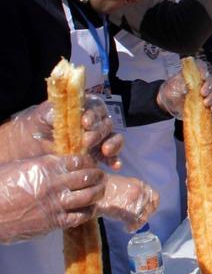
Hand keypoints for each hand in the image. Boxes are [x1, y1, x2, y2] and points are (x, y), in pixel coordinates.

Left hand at [0, 98, 122, 169]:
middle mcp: (95, 122)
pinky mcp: (100, 155)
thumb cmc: (38, 127)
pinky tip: (115, 166)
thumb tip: (60, 111)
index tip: (85, 122)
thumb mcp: (41, 117)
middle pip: (105, 123)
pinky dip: (115, 160)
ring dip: (113, 144)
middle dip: (98, 132)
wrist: (33, 147)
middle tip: (87, 141)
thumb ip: (53, 112)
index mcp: (84, 109)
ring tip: (106, 151)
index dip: (93, 114)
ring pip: (114, 137)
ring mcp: (99, 139)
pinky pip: (112, 156)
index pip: (95, 107)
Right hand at [0, 154, 105, 242]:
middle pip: (89, 176)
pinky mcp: (54, 222)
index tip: (90, 164)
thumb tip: (60, 161)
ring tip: (98, 191)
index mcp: (46, 166)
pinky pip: (81, 216)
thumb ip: (43, 163)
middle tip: (100, 177)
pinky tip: (88, 209)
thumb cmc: (0, 188)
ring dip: (98, 193)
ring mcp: (56, 204)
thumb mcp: (21, 167)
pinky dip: (88, 211)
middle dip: (98, 176)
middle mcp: (55, 183)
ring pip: (90, 196)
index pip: (80, 160)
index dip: (89, 162)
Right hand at [95, 174, 158, 232]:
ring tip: (130, 225)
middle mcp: (140, 192)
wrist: (91, 189)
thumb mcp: (122, 183)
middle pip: (149, 209)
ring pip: (143, 217)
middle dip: (144, 215)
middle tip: (136, 219)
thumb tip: (135, 201)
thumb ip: (132, 191)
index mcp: (138, 184)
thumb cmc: (101, 186)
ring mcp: (134, 202)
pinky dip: (131, 227)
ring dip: (138, 223)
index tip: (148, 210)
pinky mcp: (128, 213)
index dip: (152, 205)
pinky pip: (135, 224)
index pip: (154, 197)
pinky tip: (126, 228)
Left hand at [156, 59, 211, 117]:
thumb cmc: (169, 92)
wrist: (167, 103)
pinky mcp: (203, 101)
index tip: (203, 77)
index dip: (204, 71)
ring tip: (205, 103)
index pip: (201, 68)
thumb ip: (179, 84)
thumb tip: (185, 84)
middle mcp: (199, 82)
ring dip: (211, 97)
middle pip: (208, 80)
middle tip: (203, 93)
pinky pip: (211, 102)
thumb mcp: (171, 86)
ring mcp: (202, 91)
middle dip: (208, 87)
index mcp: (191, 75)